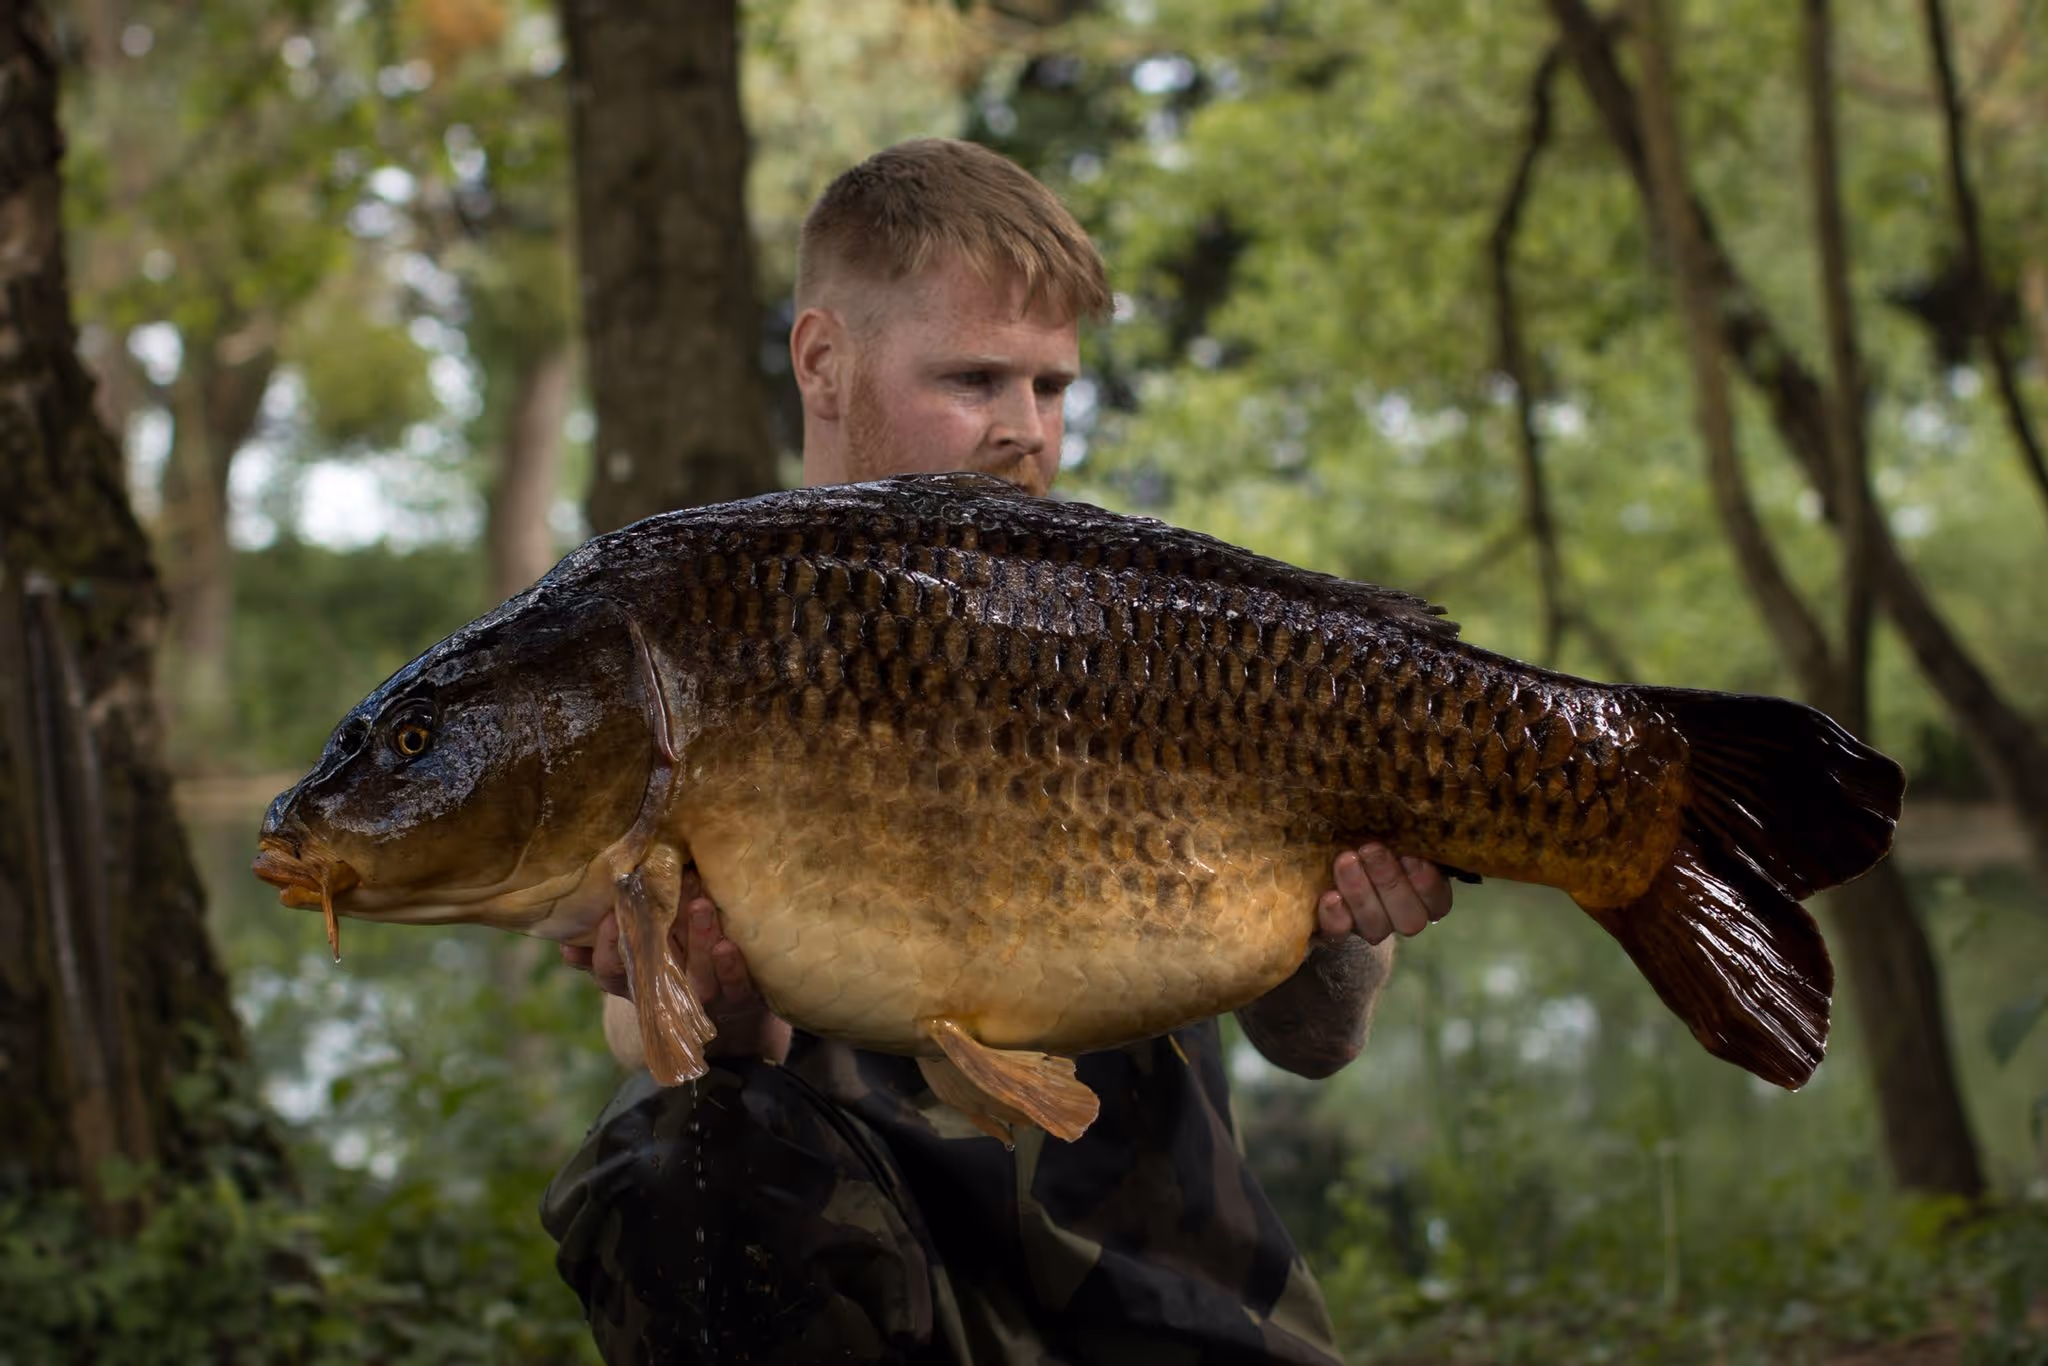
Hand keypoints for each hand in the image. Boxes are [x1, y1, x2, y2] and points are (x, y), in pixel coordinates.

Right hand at [559, 867, 791, 1061]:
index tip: (608, 916)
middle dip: (648, 939)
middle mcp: (670, 994)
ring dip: (697, 940)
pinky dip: (731, 967)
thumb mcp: (643, 955)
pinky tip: (729, 945)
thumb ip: (609, 942)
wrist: (733, 1005)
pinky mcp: (741, 997)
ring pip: (697, 976)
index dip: (607, 946)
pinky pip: (736, 985)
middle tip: (649, 901)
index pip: (612, 970)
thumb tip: (559, 936)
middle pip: (653, 972)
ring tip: (700, 905)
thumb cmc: (680, 965)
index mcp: (640, 982)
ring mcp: (706, 997)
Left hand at [1318, 841, 1451, 943]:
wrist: (1338, 861)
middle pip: (1409, 917)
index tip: (1410, 855)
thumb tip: (1417, 800)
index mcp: (1428, 895)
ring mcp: (1373, 927)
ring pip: (1376, 926)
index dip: (1427, 883)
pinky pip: (1339, 934)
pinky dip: (1335, 916)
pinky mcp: (1341, 931)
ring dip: (1360, 892)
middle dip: (1390, 881)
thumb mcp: (1395, 832)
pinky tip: (1330, 896)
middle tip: (1371, 848)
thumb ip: (1405, 830)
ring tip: (1345, 860)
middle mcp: (1405, 916)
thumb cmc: (1376, 836)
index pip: (1439, 901)